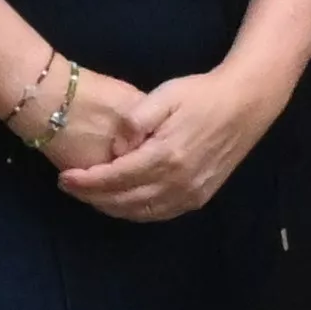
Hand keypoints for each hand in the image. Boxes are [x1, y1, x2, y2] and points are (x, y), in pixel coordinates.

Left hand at [60, 59, 286, 220]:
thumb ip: (135, 120)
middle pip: (123, 200)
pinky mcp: (199, 198)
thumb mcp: (165, 95)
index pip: (115, 177)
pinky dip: (135, 212)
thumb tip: (116, 145)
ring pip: (140, 212)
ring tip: (91, 195)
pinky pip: (159, 214)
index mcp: (166, 155)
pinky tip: (122, 202)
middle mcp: (177, 182)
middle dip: (92, 197)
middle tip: (70, 187)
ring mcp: (190, 194)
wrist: (245, 105)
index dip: (87, 182)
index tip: (64, 178)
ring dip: (111, 207)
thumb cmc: (202, 95)